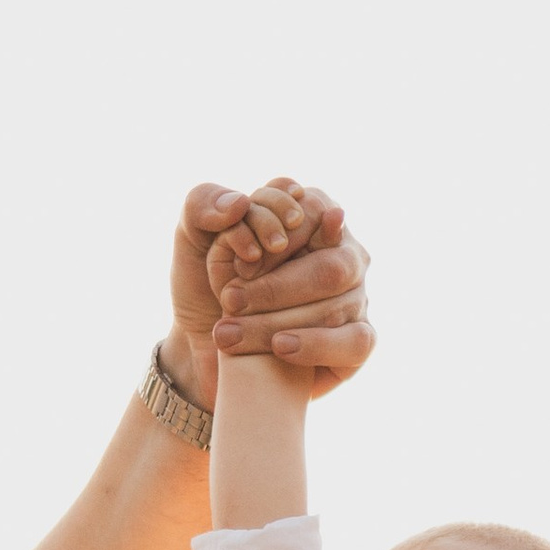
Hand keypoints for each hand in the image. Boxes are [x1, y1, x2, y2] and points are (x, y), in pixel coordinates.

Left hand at [162, 177, 373, 411]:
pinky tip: (280, 347)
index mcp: (310, 214)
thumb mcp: (191, 236)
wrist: (206, 347)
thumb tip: (239, 203)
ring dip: (277, 320)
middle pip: (331, 262)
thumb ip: (202, 202)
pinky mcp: (359, 340)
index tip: (242, 261)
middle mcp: (342, 250)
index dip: (276, 234)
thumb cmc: (204, 285)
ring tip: (231, 333)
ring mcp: (356, 295)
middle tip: (231, 302)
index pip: (310, 206)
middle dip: (276, 286)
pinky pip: (355, 341)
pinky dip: (314, 344)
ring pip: (337, 303)